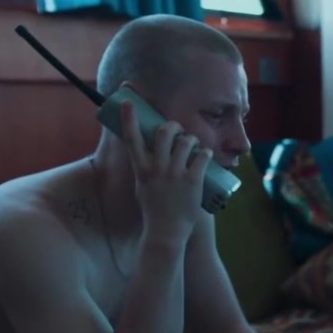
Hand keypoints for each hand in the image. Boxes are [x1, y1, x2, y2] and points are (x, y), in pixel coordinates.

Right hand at [120, 99, 211, 245]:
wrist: (166, 231)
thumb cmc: (154, 208)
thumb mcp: (142, 185)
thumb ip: (144, 167)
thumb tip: (147, 150)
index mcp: (141, 169)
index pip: (131, 139)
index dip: (129, 118)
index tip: (127, 102)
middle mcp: (157, 168)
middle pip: (164, 132)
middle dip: (173, 126)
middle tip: (178, 130)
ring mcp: (175, 174)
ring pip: (186, 141)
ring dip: (192, 139)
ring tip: (193, 147)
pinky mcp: (193, 180)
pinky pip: (202, 155)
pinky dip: (205, 153)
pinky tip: (205, 156)